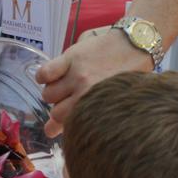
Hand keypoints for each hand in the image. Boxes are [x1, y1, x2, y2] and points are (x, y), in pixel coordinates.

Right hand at [36, 29, 152, 136]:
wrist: (135, 45)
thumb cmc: (126, 76)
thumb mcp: (109, 99)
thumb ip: (84, 114)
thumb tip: (51, 132)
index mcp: (97, 106)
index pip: (69, 125)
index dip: (64, 125)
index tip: (64, 123)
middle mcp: (86, 92)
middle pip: (56, 112)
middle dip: (61, 108)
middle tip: (70, 100)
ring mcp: (77, 75)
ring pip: (48, 94)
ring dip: (53, 92)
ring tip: (64, 85)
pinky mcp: (71, 58)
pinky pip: (44, 74)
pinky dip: (43, 76)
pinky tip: (53, 76)